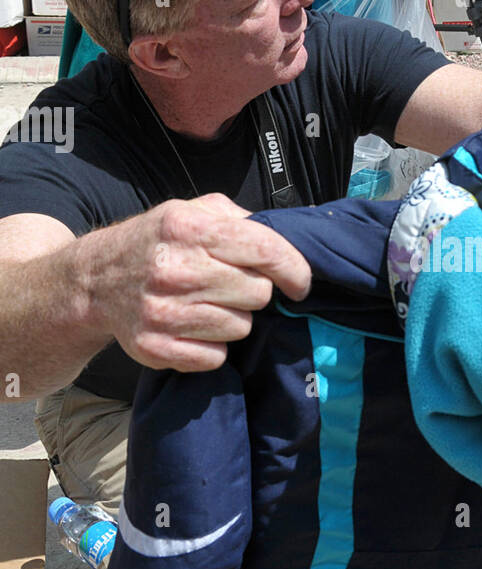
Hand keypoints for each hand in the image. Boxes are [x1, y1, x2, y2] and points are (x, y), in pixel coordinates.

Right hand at [87, 194, 311, 372]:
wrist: (94, 281)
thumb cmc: (156, 243)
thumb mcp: (190, 211)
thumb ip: (237, 219)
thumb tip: (285, 240)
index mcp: (188, 228)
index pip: (265, 250)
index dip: (295, 269)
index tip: (300, 283)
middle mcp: (174, 269)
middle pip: (259, 294)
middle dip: (254, 291)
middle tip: (231, 286)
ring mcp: (162, 312)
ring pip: (240, 327)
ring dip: (233, 318)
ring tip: (207, 304)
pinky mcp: (155, 348)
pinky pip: (216, 357)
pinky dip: (212, 346)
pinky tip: (194, 327)